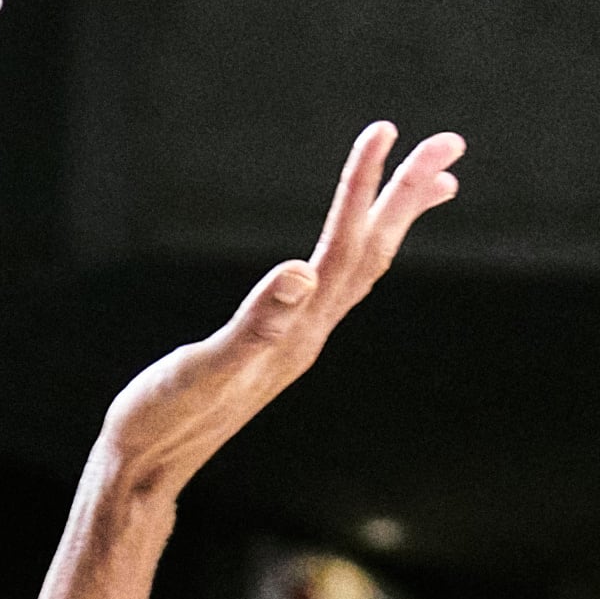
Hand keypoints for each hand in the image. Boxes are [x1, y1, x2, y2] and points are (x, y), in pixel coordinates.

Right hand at [96, 120, 463, 499]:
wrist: (148, 469)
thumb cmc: (163, 420)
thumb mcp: (205, 368)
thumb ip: (254, 324)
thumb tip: (300, 273)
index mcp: (296, 332)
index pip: (342, 245)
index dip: (363, 185)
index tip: (384, 128)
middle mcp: (309, 334)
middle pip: (373, 252)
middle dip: (409, 194)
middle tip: (451, 142)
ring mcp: (298, 342)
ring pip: (363, 270)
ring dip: (396, 222)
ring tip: (433, 184)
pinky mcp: (278, 348)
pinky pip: (335, 288)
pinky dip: (357, 252)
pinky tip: (347, 248)